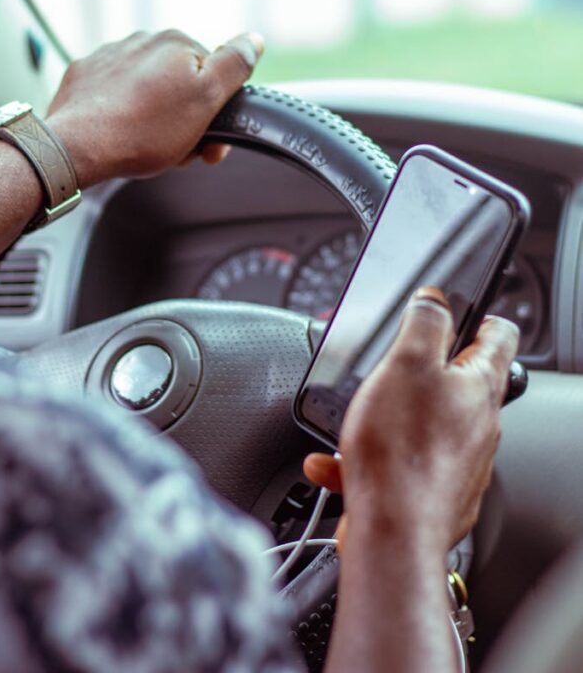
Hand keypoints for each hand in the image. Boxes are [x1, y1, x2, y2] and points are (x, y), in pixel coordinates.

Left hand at [45, 29, 263, 186]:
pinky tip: (121, 134)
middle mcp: (142, 40)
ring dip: (155, 117)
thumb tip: (254, 39)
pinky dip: (122, 113)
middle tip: (179, 152)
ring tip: (147, 147)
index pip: (212, 75)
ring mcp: (110, 56)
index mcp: (176, 42)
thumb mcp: (206, 99)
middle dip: (185, 118)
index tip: (208, 144)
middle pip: (179, 83)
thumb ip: (234, 64)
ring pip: (148, 90)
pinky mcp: (85, 75)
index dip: (216, 113)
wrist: (76, 147)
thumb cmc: (143, 130)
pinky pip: (115, 94)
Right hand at [305, 287, 518, 551]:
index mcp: (480, 386)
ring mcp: (456, 463)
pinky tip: (334, 462)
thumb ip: (424, 323)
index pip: (500, 336)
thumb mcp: (406, 363)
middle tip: (392, 361)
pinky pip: (396, 464)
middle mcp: (478, 425)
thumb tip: (435, 300)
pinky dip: (363, 458)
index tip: (463, 311)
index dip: (481, 316)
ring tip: (355, 417)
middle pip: (457, 382)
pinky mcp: (431, 493)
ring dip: (385, 415)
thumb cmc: (402, 451)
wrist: (392, 533)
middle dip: (419, 369)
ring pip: (421, 424)